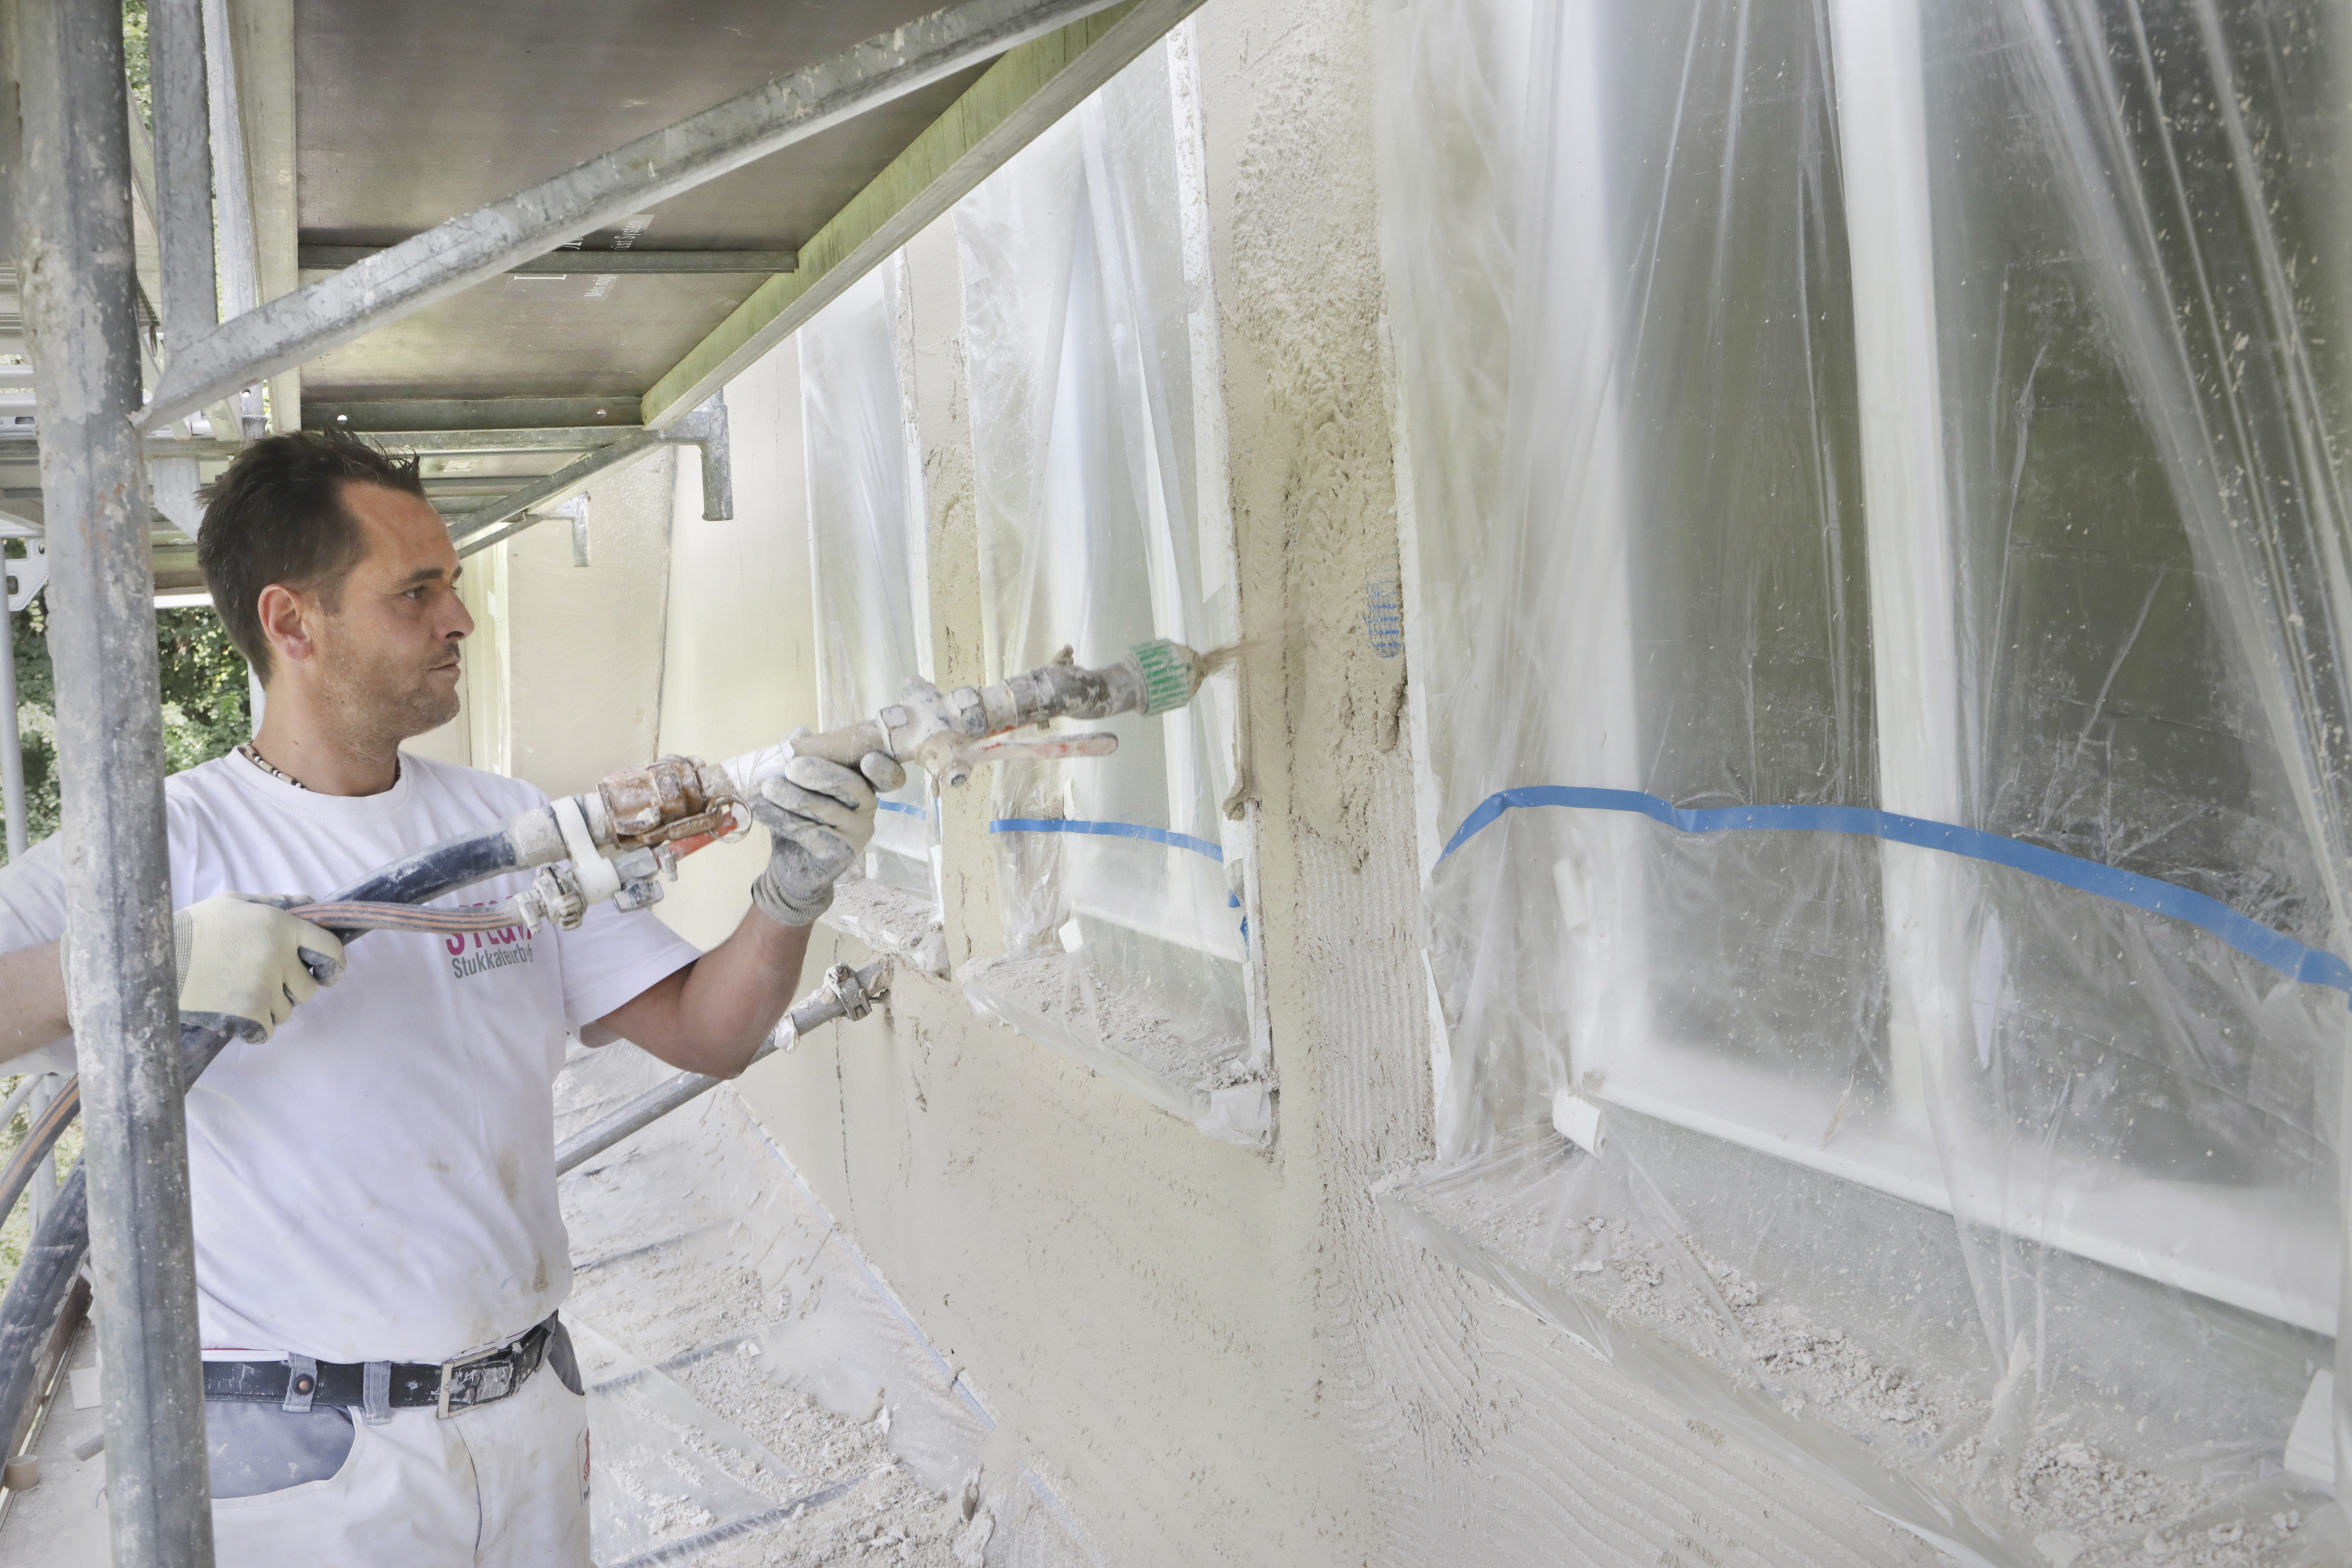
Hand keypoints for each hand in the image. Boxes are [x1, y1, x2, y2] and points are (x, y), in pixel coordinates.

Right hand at [171, 893, 345, 1042]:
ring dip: (270, 1007)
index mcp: (281, 925)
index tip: (328, 973)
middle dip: (291, 989)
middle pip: (308, 987)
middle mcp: (279, 955)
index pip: (330, 948)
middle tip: (262, 983)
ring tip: (237, 992)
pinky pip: (268, 1030)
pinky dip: (255, 1027)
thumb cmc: (193, 928)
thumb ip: (275, 904)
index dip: (334, 964)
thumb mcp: (234, 903)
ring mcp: (266, 986)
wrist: (152, 960)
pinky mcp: (250, 1013)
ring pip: (287, 1010)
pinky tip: (233, 1012)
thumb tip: (309, 904)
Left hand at [748, 750, 905, 926]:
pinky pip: (810, 833)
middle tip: (792, 767)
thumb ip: (800, 757)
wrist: (793, 869)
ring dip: (793, 797)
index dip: (884, 769)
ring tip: (767, 788)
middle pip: (852, 786)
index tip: (869, 759)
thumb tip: (798, 732)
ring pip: (827, 810)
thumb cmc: (800, 821)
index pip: (886, 776)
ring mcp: (856, 833)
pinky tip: (761, 810)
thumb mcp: (798, 785)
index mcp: (864, 785)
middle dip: (821, 774)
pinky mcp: (839, 854)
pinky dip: (782, 818)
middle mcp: (868, 808)